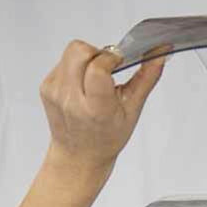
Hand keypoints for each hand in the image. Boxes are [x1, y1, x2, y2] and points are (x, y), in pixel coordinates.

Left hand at [39, 40, 164, 174]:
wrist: (78, 156)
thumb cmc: (106, 138)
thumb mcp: (132, 112)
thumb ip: (146, 80)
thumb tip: (160, 54)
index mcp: (96, 108)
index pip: (98, 67)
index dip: (110, 58)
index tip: (118, 63)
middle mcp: (72, 100)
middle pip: (80, 51)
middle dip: (97, 53)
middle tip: (106, 70)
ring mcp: (56, 93)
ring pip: (71, 52)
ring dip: (86, 59)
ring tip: (93, 80)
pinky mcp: (46, 87)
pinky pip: (62, 62)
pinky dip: (75, 67)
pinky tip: (82, 86)